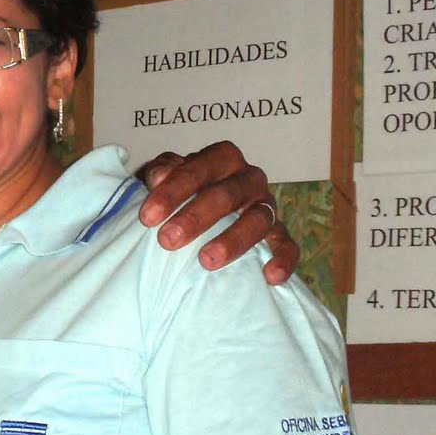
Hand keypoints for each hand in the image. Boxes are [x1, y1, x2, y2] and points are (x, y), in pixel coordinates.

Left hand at [135, 141, 299, 283]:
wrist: (207, 206)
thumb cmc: (184, 189)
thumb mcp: (168, 174)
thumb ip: (162, 171)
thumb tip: (158, 177)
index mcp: (222, 158)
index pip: (199, 169)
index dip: (172, 192)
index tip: (148, 217)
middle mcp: (249, 178)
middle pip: (226, 195)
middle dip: (195, 218)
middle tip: (167, 240)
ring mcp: (267, 204)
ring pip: (258, 219)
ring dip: (233, 240)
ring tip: (206, 260)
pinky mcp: (280, 231)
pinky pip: (288, 244)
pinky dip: (283, 259)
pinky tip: (269, 276)